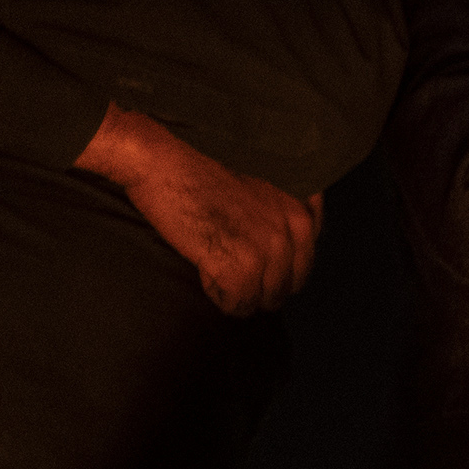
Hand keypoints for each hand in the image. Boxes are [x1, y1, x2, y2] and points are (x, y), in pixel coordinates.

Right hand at [72, 106, 318, 316]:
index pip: (305, 262)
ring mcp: (270, 249)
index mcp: (302, 206)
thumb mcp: (261, 186)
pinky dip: (218, 296)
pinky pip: (237, 304)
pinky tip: (204, 269)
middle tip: (227, 267)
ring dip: (237, 292)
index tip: (250, 260)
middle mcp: (294, 228)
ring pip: (263, 299)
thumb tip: (286, 257)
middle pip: (286, 286)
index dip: (275, 268)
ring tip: (212, 263)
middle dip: (259, 286)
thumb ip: (282, 216)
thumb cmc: (201, 172)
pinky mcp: (242, 268)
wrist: (163, 164)